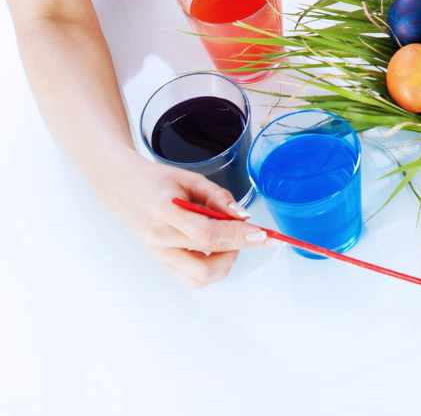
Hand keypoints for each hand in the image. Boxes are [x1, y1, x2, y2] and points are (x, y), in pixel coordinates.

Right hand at [103, 154, 270, 286]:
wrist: (123, 188)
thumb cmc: (156, 180)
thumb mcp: (189, 177)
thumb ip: (217, 196)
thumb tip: (242, 216)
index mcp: (165, 212)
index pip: (207, 234)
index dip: (238, 236)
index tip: (262, 234)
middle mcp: (160, 240)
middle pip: (205, 266)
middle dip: (234, 254)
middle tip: (245, 234)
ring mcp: (158, 256)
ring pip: (198, 279)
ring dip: (223, 264)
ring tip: (229, 240)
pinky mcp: (160, 263)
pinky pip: (190, 278)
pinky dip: (209, 268)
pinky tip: (214, 248)